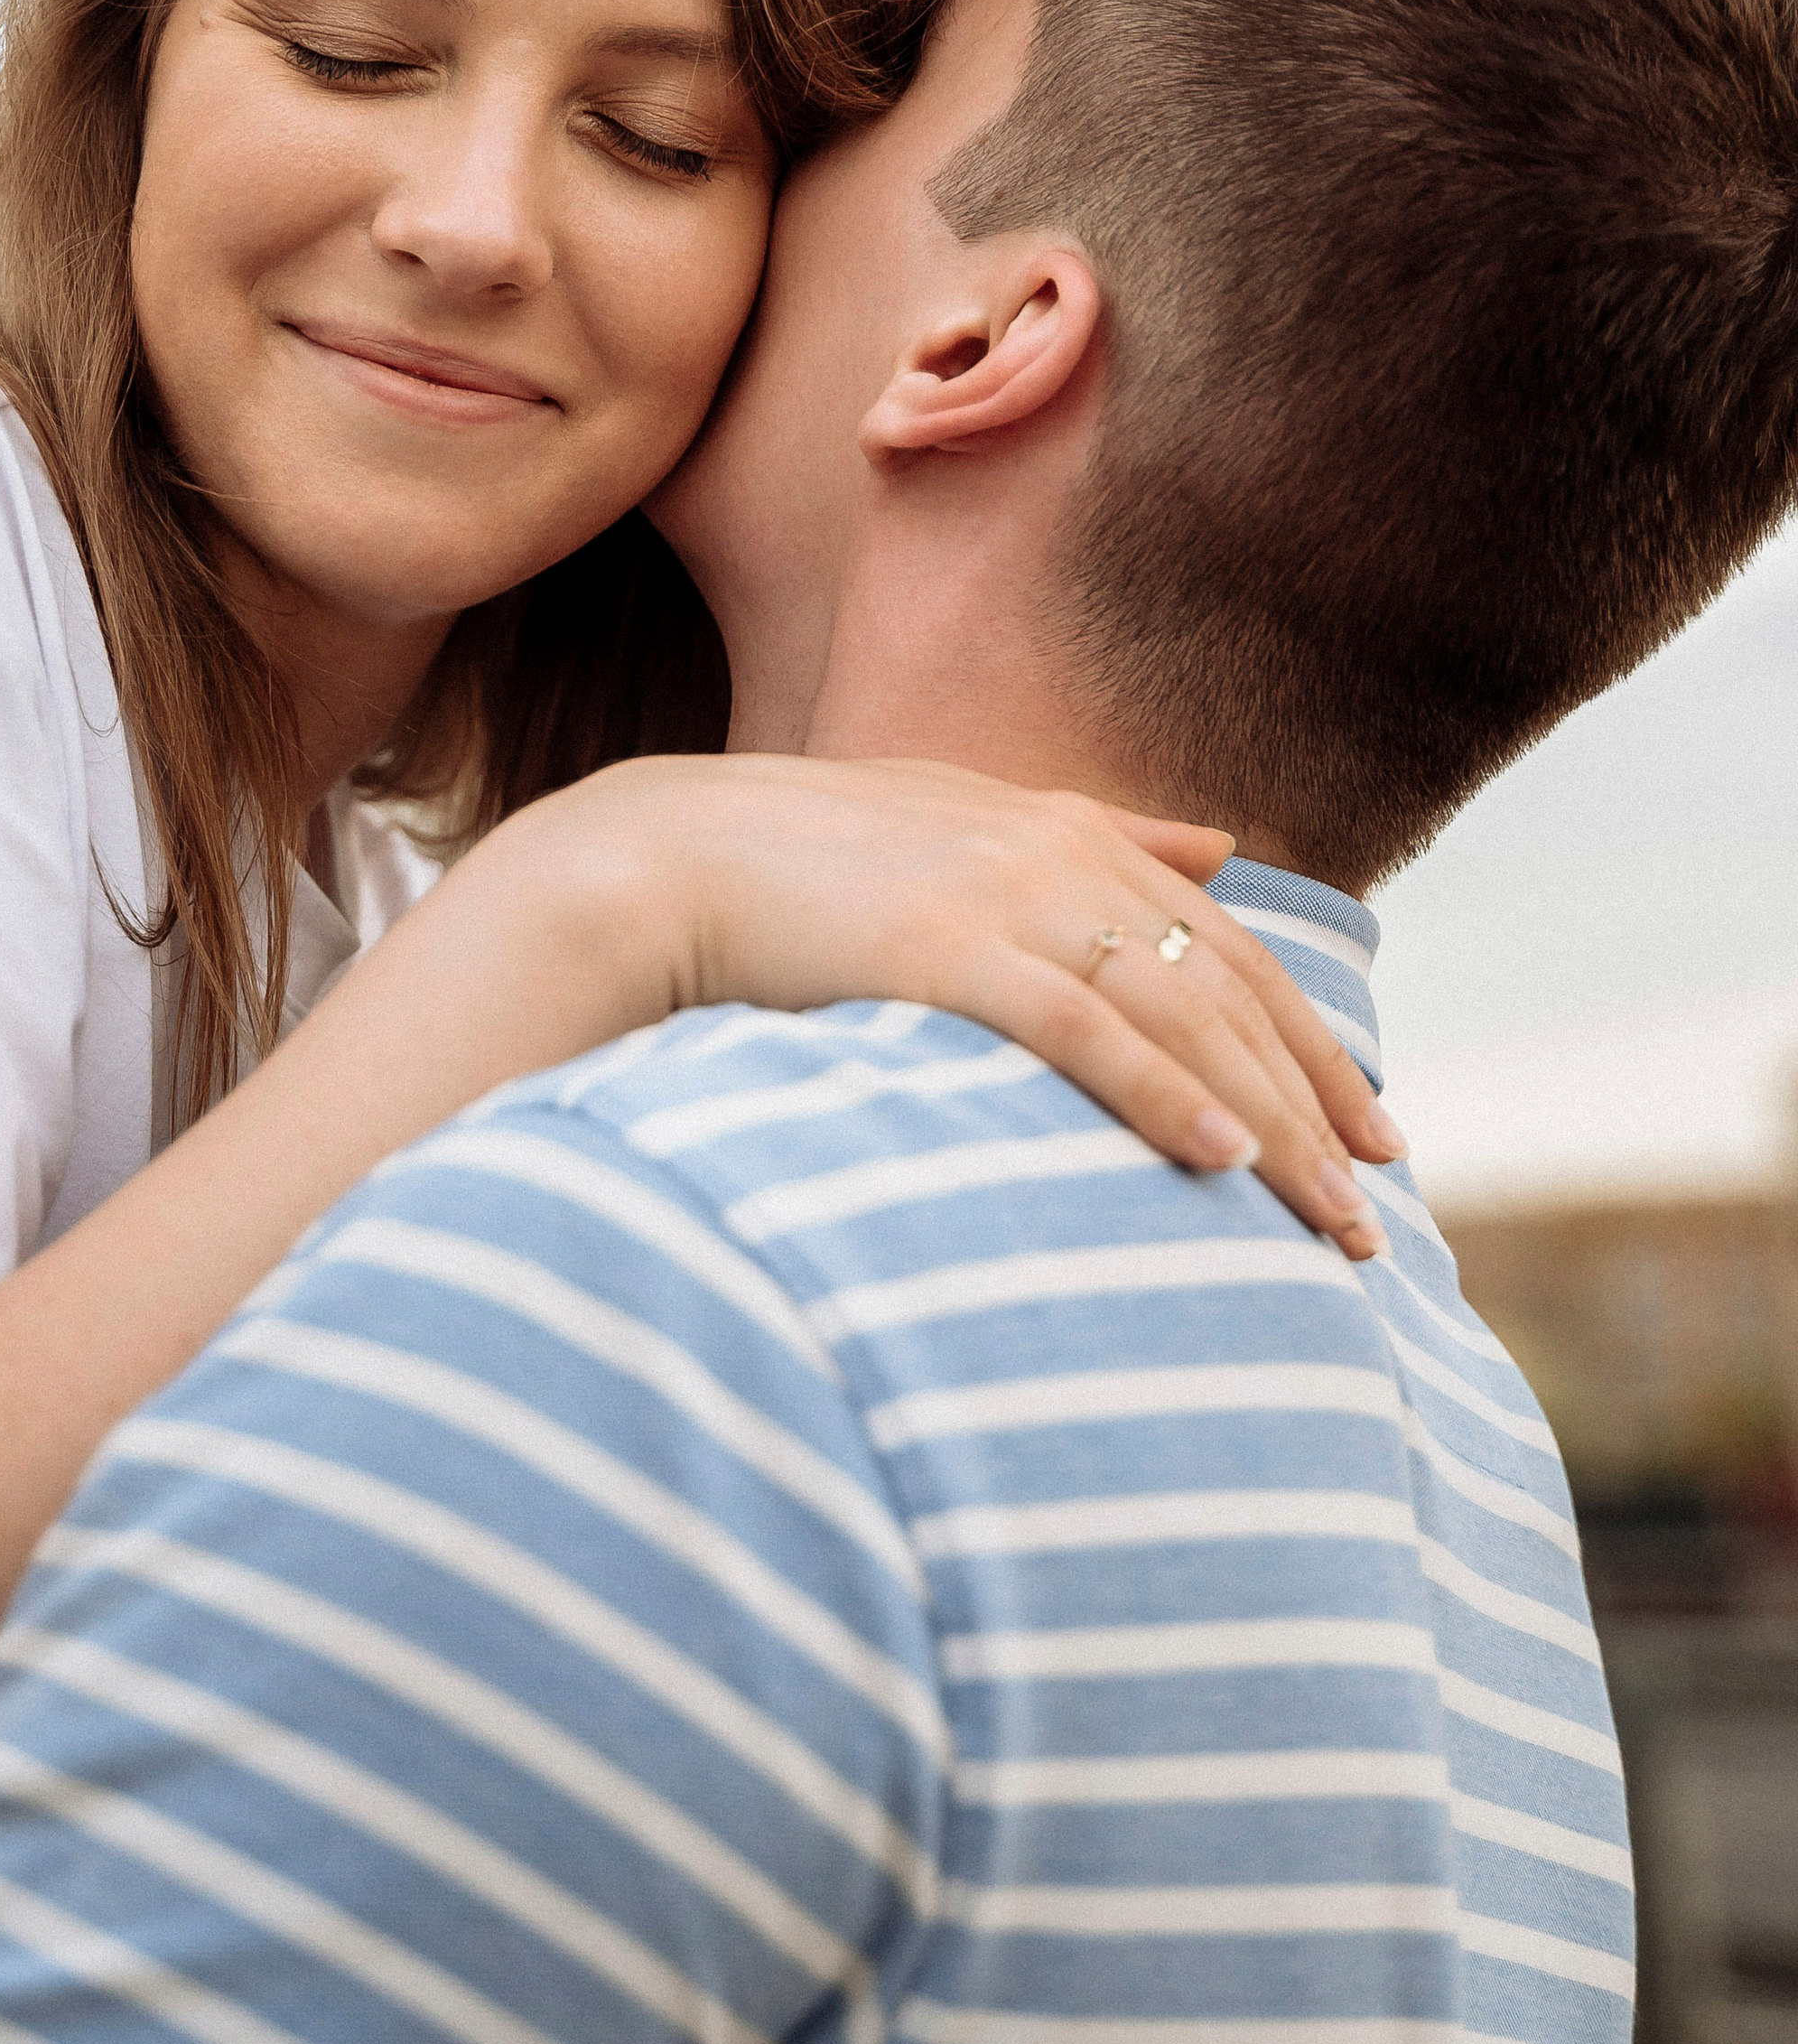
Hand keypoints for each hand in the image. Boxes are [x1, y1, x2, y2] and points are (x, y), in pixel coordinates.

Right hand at [516, 756, 1397, 1252]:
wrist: (665, 861)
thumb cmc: (805, 857)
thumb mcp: (966, 818)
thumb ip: (1100, 832)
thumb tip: (1219, 844)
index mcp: (1073, 833)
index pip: (1233, 955)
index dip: (1314, 1047)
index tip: (1378, 1134)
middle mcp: (1062, 857)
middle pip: (1230, 999)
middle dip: (1318, 1111)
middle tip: (1374, 1216)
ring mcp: (1009, 900)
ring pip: (1181, 1025)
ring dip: (1272, 1129)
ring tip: (1329, 1224)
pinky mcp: (949, 953)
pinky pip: (1085, 1035)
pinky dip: (1163, 1096)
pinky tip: (1222, 1162)